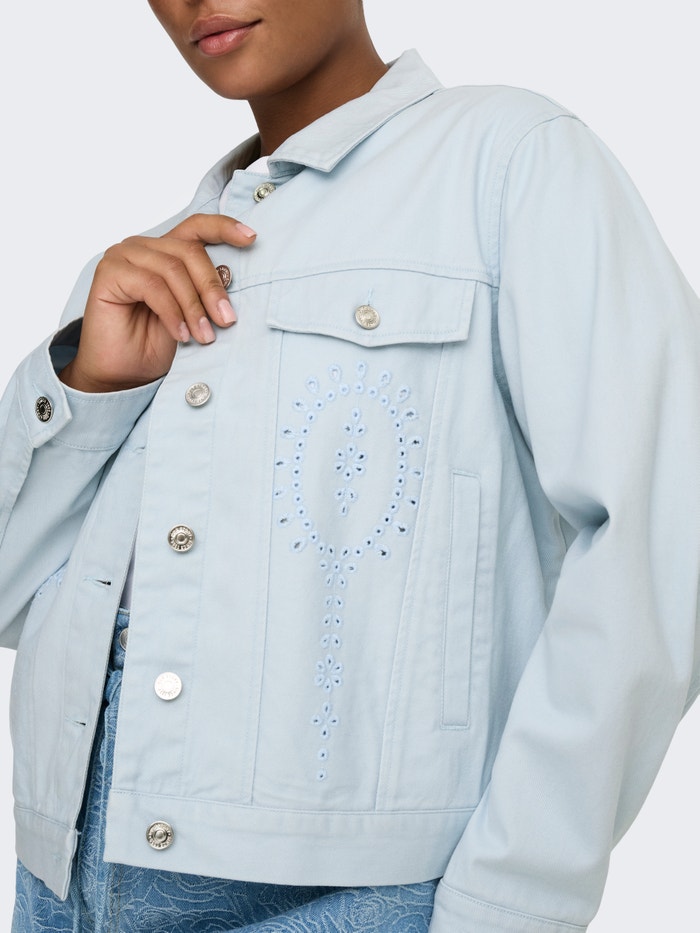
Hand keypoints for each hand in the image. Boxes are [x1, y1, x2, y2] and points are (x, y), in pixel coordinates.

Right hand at [59, 214, 256, 391]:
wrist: (123, 374)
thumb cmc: (157, 344)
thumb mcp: (192, 314)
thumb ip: (206, 291)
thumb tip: (235, 276)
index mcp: (166, 250)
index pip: (197, 228)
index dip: (224, 228)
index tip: (251, 238)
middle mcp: (143, 247)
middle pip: (189, 252)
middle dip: (212, 288)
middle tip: (227, 320)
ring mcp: (123, 256)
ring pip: (172, 270)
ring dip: (193, 307)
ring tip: (204, 336)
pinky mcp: (109, 272)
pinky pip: (152, 286)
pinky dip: (172, 312)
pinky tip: (181, 335)